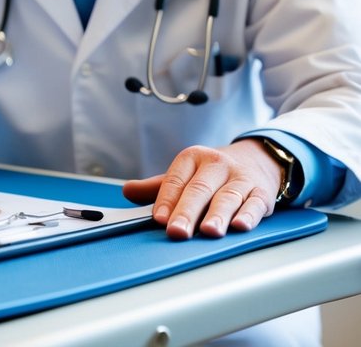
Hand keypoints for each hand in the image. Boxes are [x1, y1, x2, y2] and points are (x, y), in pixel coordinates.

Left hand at [121, 139, 284, 239]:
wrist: (257, 160)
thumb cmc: (212, 174)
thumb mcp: (185, 174)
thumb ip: (158, 187)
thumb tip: (127, 191)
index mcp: (193, 158)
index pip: (175, 180)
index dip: (166, 200)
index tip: (158, 220)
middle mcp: (217, 164)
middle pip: (199, 190)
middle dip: (187, 212)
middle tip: (177, 231)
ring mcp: (241, 178)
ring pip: (227, 197)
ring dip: (217, 215)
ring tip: (209, 231)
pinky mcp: (262, 192)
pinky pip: (255, 203)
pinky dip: (248, 215)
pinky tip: (239, 226)